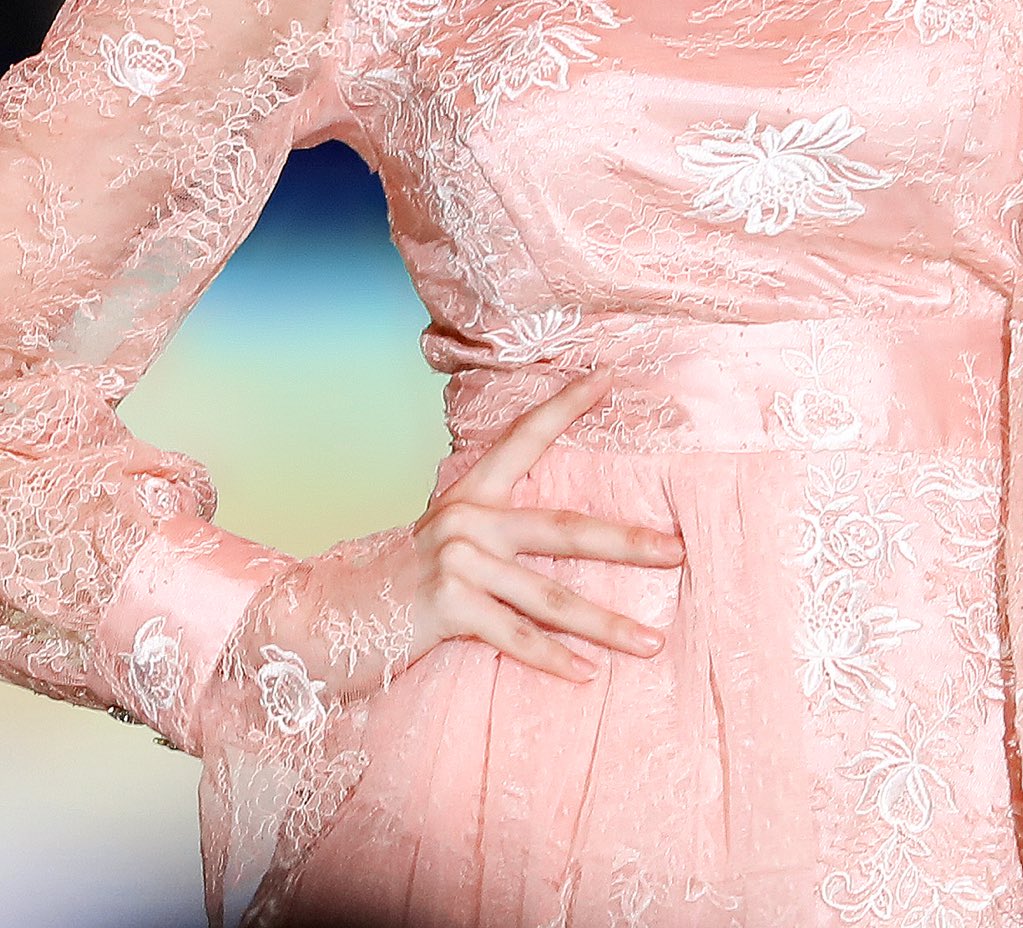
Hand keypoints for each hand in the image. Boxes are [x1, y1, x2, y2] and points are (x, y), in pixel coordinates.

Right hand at [221, 370, 687, 721]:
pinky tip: (586, 675)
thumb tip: (551, 544)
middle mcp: (467, 520)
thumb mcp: (442, 548)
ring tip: (652, 642)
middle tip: (679, 549)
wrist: (314, 625)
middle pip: (565, 527)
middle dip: (627, 542)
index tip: (611, 374)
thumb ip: (490, 539)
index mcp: (470, 497)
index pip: (526, 438)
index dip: (568, 405)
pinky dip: (551, 659)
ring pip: (549, 596)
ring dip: (606, 625)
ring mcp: (457, 562)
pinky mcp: (446, 606)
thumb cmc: (389, 591)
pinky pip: (512, 637)